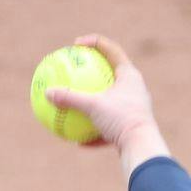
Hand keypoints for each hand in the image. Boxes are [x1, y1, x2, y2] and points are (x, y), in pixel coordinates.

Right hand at [42, 33, 157, 150]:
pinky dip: (96, 134)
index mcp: (129, 76)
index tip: (76, 45)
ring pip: (111, 103)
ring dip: (94, 105)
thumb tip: (47, 92)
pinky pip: (110, 128)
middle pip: (112, 74)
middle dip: (93, 72)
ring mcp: (134, 110)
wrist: (143, 147)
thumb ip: (70, 97)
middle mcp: (135, 90)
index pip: (112, 50)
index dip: (94, 43)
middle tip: (75, 70)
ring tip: (77, 106)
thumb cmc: (122, 120)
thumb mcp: (92, 106)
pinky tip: (80, 142)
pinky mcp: (132, 129)